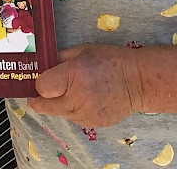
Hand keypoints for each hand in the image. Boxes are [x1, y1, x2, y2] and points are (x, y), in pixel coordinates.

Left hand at [29, 44, 144, 126]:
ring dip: (57, 104)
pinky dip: (72, 109)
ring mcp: (86, 115)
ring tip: (72, 90)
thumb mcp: (81, 51)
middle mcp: (78, 98)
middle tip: (45, 89)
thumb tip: (39, 66)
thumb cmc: (110, 60)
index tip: (38, 79)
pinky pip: (72, 118)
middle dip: (41, 98)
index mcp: (74, 75)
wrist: (139, 81)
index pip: (41, 87)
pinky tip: (84, 98)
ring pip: (57, 113)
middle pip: (44, 106)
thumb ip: (57, 59)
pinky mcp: (93, 124)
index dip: (37, 83)